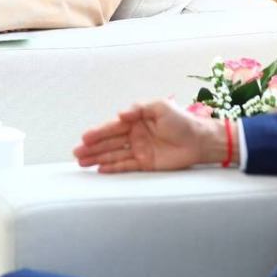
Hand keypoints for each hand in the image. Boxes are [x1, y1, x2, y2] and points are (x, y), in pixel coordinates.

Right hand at [73, 99, 226, 172]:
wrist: (200, 140)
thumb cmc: (182, 120)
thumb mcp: (160, 107)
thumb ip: (139, 109)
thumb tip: (120, 114)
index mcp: (136, 121)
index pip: (113, 127)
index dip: (98, 133)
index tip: (84, 138)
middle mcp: (135, 136)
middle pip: (110, 143)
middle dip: (93, 148)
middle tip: (76, 153)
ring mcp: (139, 150)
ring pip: (114, 155)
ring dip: (98, 158)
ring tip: (82, 163)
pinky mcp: (146, 164)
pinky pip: (126, 166)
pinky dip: (113, 168)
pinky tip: (100, 170)